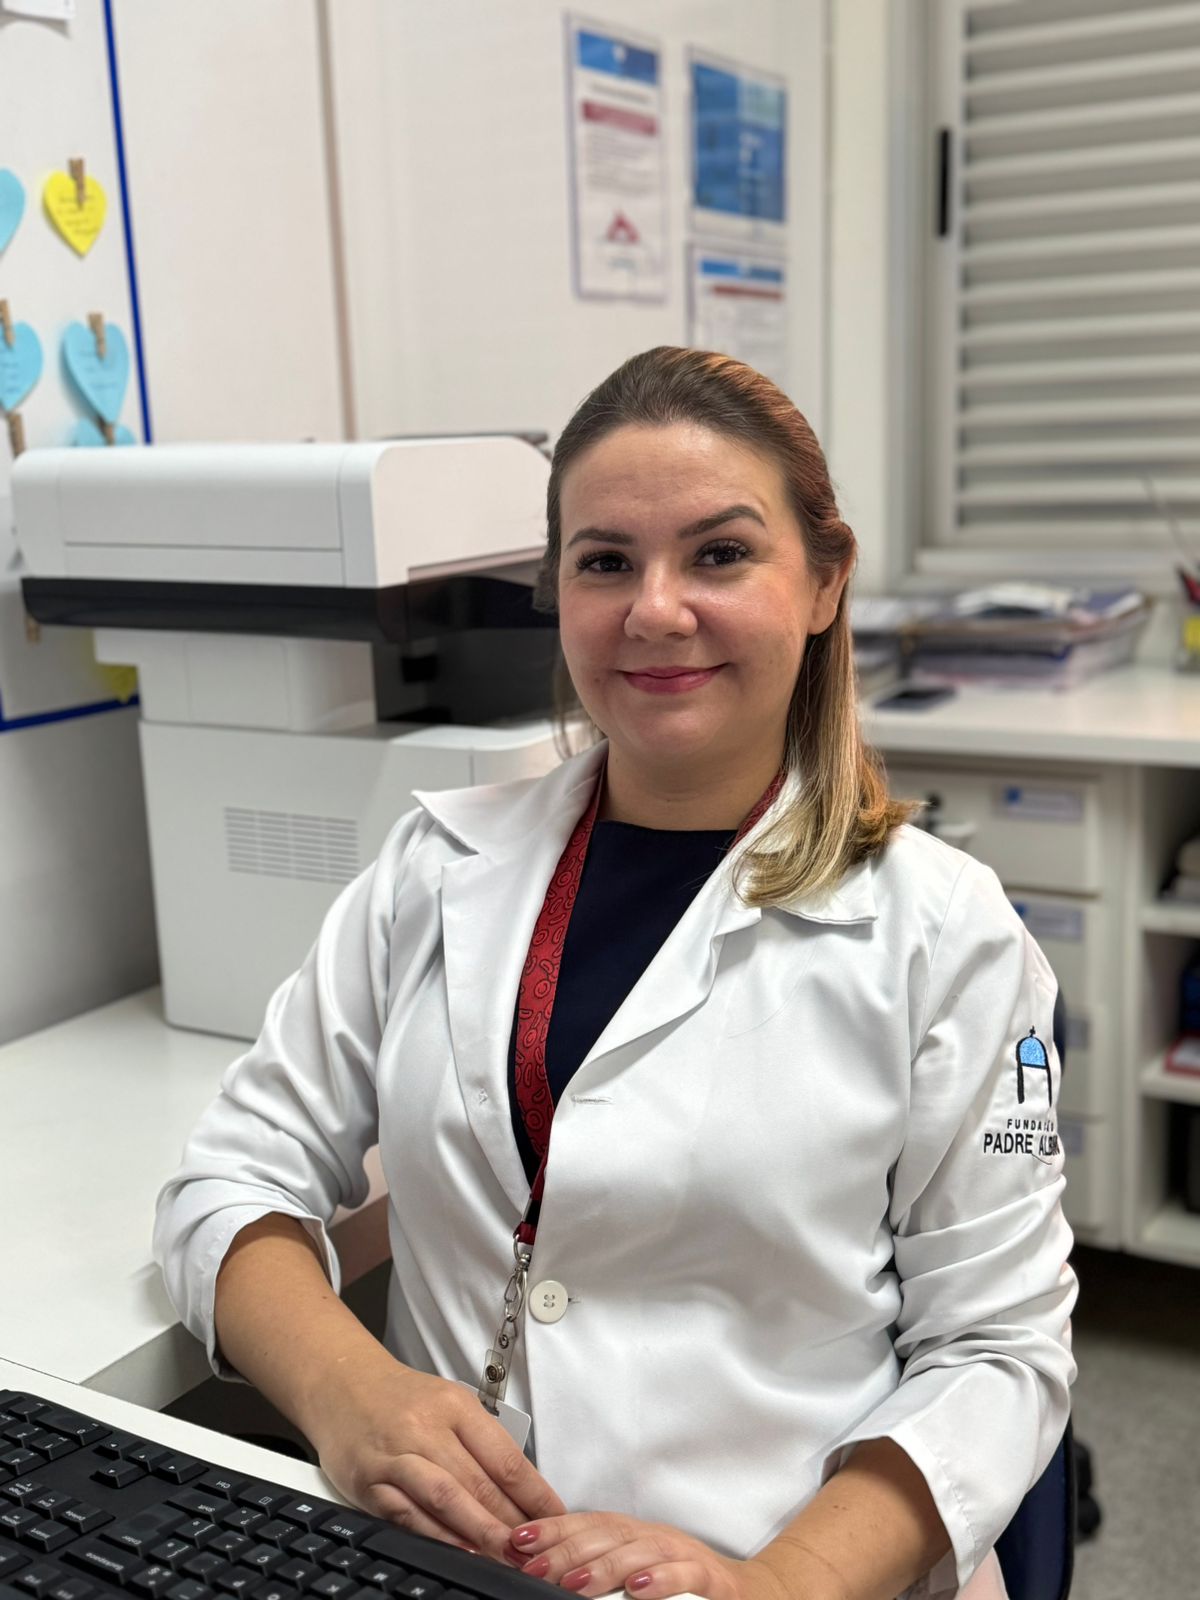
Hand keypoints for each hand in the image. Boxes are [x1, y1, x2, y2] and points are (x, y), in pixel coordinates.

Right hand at [305, 1351, 565, 1561]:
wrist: (344, 1383)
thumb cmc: (403, 1398)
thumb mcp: (449, 1404)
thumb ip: (481, 1442)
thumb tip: (523, 1491)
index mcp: (456, 1405)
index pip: (505, 1457)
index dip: (534, 1494)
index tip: (556, 1518)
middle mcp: (427, 1428)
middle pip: (479, 1481)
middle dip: (513, 1521)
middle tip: (538, 1548)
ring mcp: (397, 1455)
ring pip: (447, 1497)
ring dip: (480, 1532)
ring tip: (507, 1555)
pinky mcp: (370, 1481)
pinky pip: (408, 1514)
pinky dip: (436, 1535)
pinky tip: (458, 1550)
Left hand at [508, 1512, 786, 1599]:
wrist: (748, 1594)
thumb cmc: (682, 1584)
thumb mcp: (635, 1572)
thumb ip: (597, 1569)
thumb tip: (542, 1568)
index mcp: (632, 1535)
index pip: (586, 1524)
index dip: (552, 1529)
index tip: (517, 1540)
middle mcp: (654, 1538)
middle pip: (606, 1535)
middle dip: (566, 1549)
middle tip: (533, 1564)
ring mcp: (682, 1555)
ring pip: (640, 1552)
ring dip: (605, 1566)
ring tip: (574, 1582)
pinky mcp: (711, 1579)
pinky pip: (685, 1575)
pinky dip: (661, 1580)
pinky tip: (639, 1590)